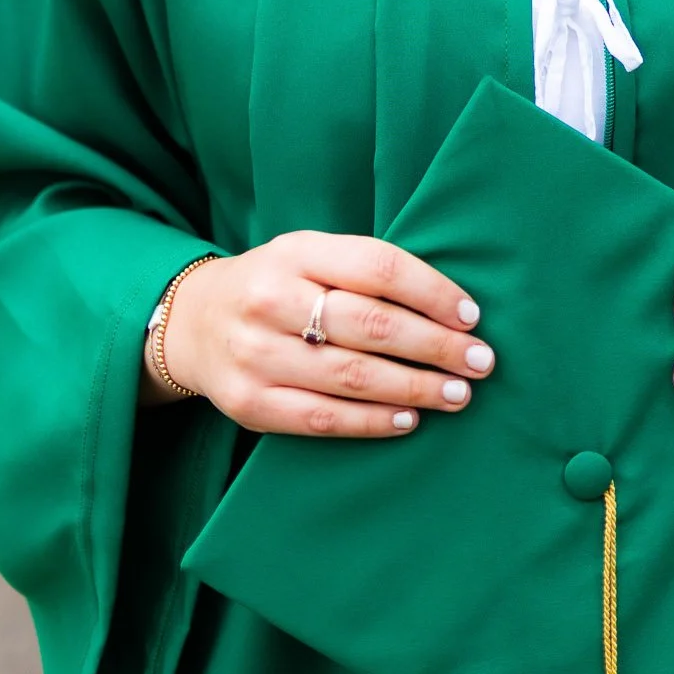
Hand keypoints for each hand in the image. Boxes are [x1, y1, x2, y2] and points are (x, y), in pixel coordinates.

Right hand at [155, 232, 494, 437]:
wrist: (193, 322)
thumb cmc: (278, 285)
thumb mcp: (310, 256)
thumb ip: (365, 272)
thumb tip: (450, 308)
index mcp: (296, 252)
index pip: (379, 267)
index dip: (433, 292)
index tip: (472, 316)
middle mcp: (273, 299)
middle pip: (372, 325)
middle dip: (436, 346)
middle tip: (480, 362)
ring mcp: (256, 353)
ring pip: (352, 376)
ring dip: (415, 388)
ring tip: (458, 395)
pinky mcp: (249, 403)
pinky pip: (322, 418)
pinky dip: (372, 422)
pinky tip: (408, 419)